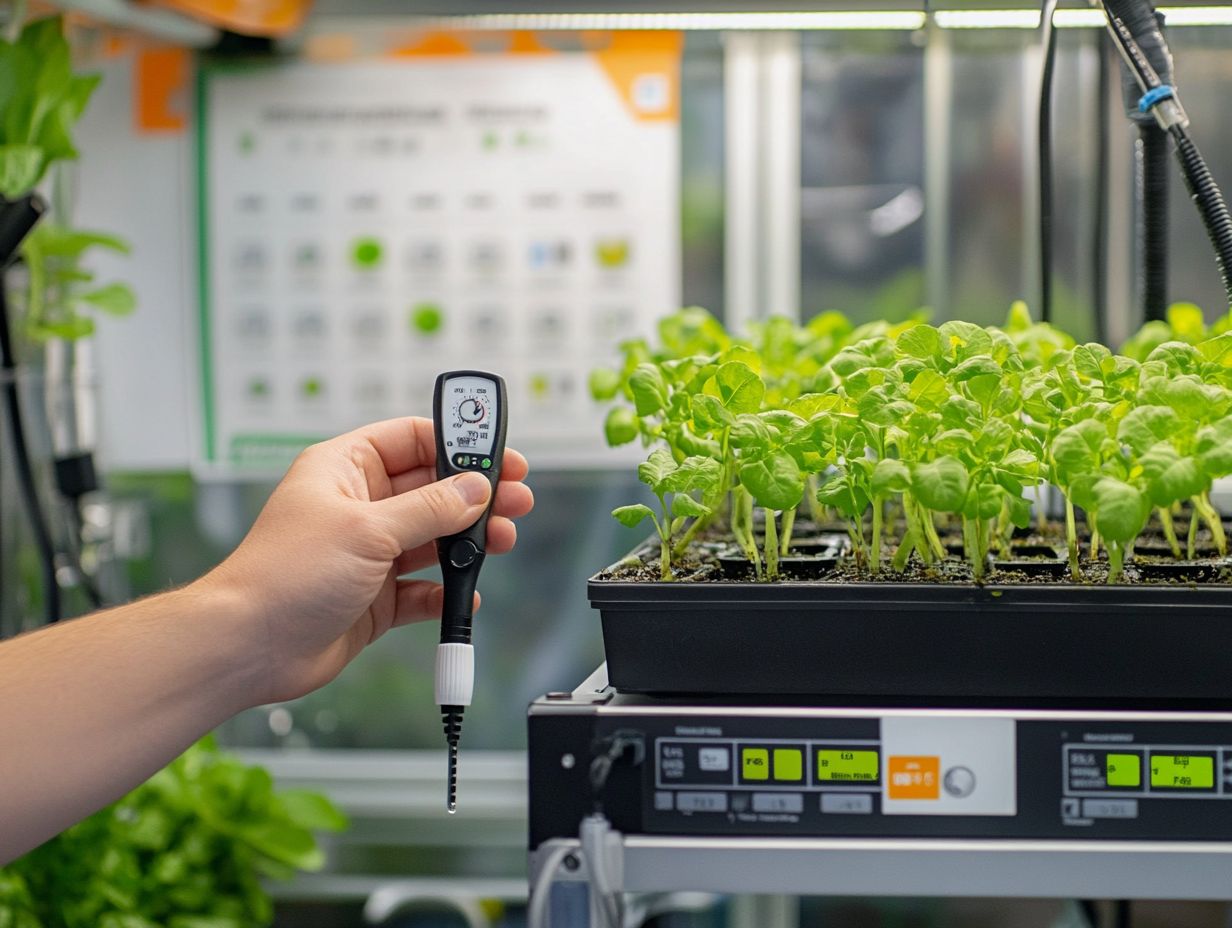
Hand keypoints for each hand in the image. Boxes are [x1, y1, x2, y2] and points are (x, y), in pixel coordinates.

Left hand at [201, 417, 533, 704]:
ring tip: (500, 541)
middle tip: (514, 499)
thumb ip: (430, 509)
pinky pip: (422, 587)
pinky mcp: (374, 597)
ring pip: (433, 538)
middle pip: (431, 489)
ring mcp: (367, 553)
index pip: (411, 440)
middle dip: (475, 495)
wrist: (249, 646)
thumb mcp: (367, 529)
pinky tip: (464, 592)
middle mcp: (358, 507)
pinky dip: (446, 590)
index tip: (498, 455)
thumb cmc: (284, 575)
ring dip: (468, 541)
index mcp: (345, 470)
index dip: (458, 444)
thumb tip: (476, 490)